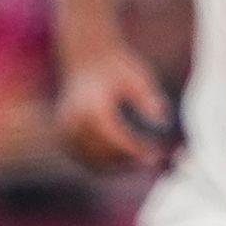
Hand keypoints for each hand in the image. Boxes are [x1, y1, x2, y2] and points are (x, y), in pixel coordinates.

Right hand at [51, 46, 175, 172]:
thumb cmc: (117, 67)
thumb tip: (162, 120)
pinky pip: (83, 159)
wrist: (87, 59)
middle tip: (157, 161)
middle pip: (104, 154)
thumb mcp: (137, 76)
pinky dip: (103, 164)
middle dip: (130, 161)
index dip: (136, 151)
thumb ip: (148, 97)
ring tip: (144, 161)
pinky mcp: (63, 135)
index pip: (115, 139)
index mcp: (91, 107)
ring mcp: (65, 130)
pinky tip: (126, 160)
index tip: (157, 157)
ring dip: (118, 166)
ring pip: (92, 161)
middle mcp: (73, 121)